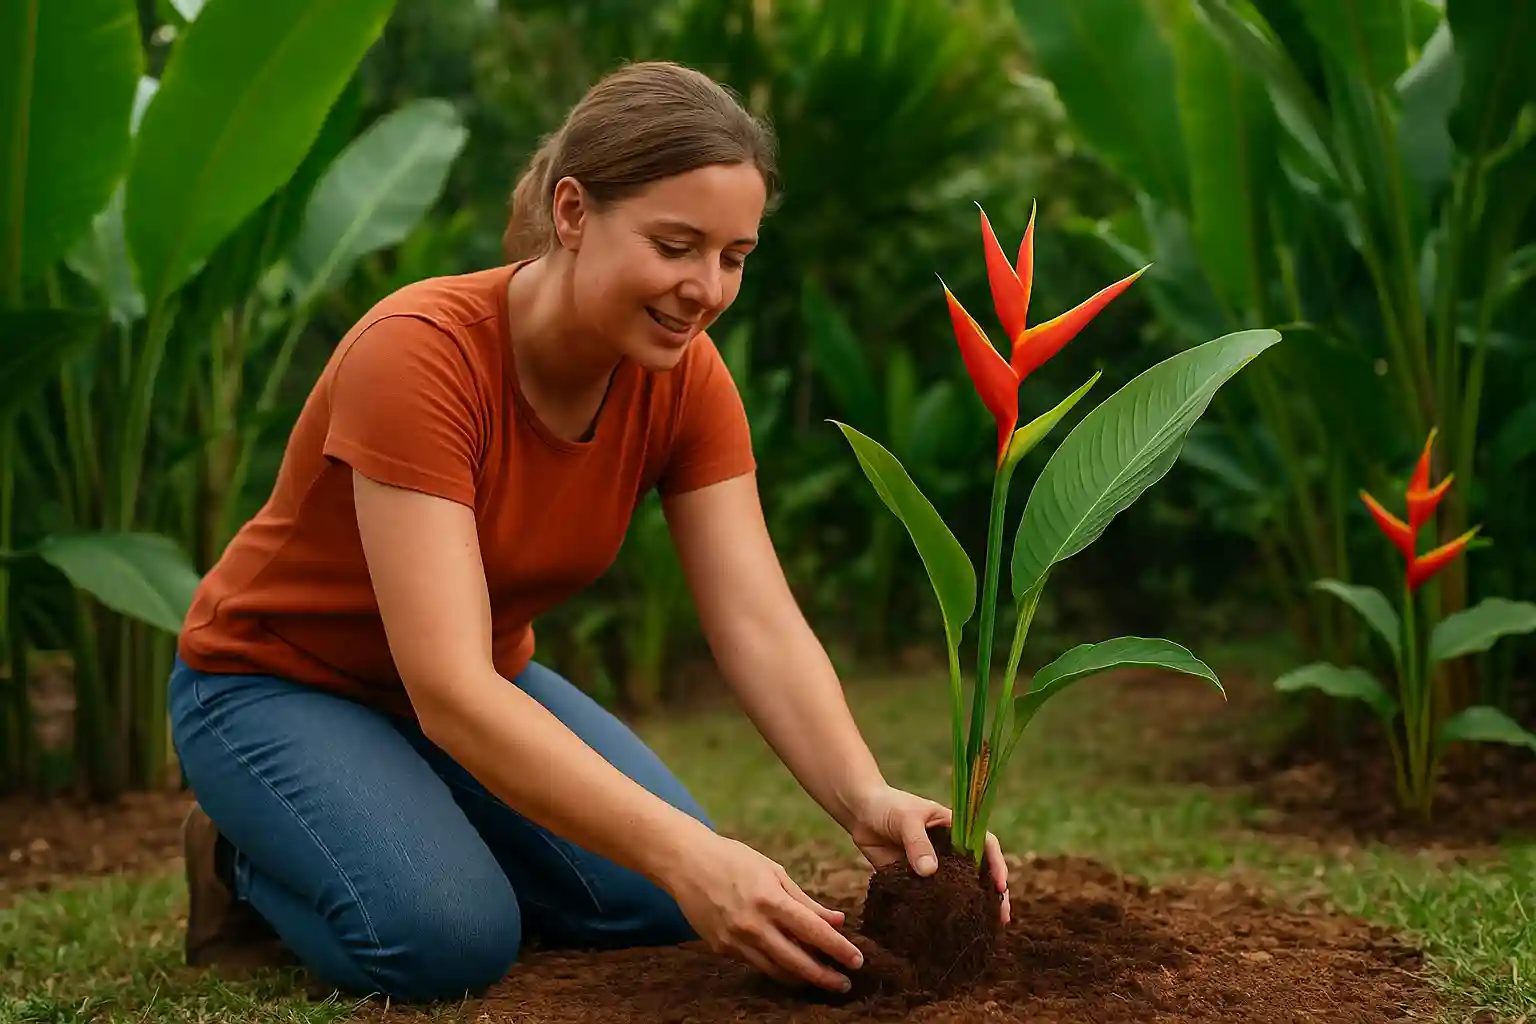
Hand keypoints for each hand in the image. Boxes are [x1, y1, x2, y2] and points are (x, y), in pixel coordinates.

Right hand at [665, 833, 865, 992]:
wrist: (686, 863)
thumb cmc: (734, 859)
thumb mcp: (774, 871)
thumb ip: (806, 901)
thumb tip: (838, 921)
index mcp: (770, 899)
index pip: (813, 931)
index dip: (838, 949)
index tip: (857, 960)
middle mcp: (753, 924)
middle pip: (797, 961)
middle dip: (824, 976)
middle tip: (844, 983)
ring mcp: (735, 940)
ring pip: (776, 971)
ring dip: (802, 979)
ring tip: (822, 980)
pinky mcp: (722, 948)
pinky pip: (756, 964)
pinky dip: (777, 968)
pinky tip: (791, 967)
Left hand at [845, 785, 1010, 925]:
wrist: (860, 813)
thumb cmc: (888, 806)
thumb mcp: (906, 819)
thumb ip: (917, 843)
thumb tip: (929, 872)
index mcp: (955, 829)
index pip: (985, 845)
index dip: (996, 865)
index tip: (999, 886)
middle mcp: (949, 850)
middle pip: (977, 873)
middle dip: (991, 895)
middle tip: (1001, 919)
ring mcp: (933, 867)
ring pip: (957, 889)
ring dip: (969, 908)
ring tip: (981, 930)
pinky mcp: (915, 881)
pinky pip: (931, 898)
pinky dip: (939, 913)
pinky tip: (946, 929)